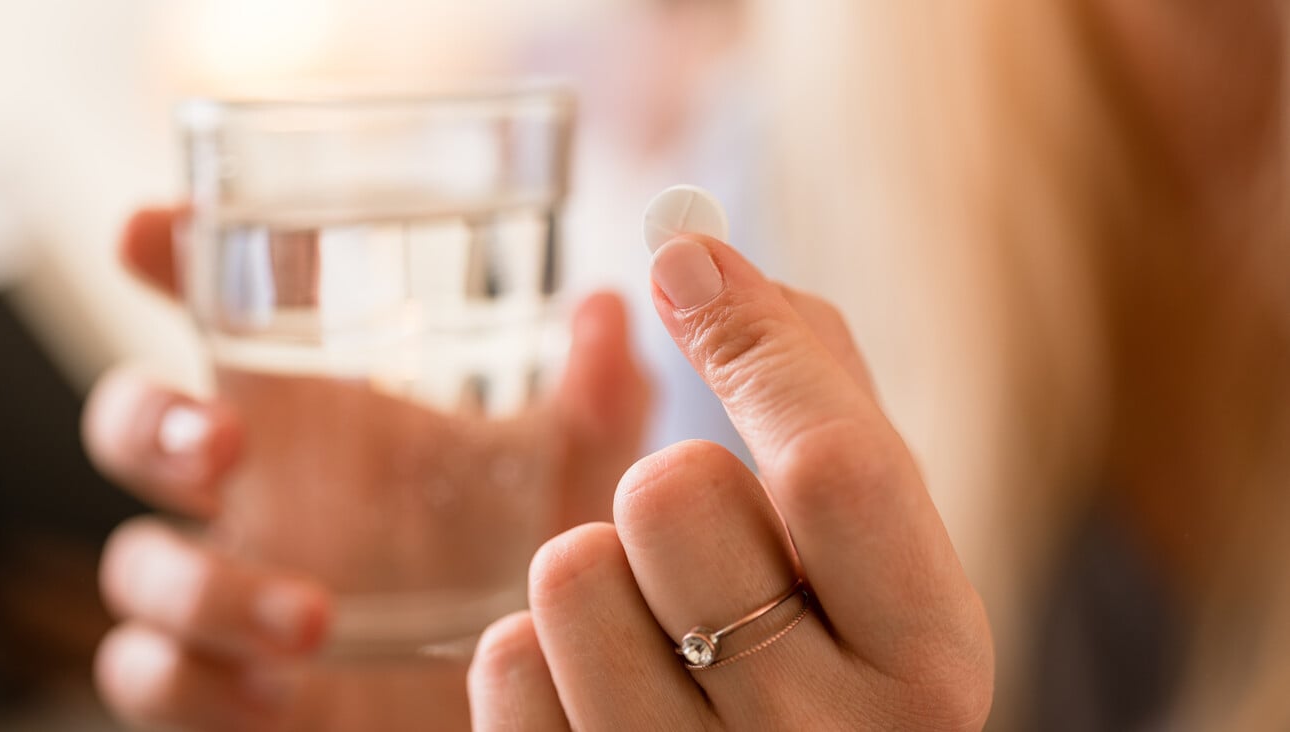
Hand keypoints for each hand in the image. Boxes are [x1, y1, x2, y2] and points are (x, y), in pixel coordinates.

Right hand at [84, 209, 649, 730]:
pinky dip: (191, 682)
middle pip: (135, 427)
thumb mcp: (574, 477)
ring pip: (137, 564)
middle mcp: (261, 492)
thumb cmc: (529, 561)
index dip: (165, 259)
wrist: (520, 689)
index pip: (222, 315)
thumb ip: (598, 400)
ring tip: (312, 617)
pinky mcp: (228, 683)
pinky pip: (152, 678)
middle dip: (149, 420)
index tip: (147, 229)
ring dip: (198, 584)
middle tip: (222, 442)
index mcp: (323, 417)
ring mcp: (234, 584)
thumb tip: (609, 305)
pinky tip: (275, 690)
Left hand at [468, 236, 993, 729]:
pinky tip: (602, 688)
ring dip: (599, 571)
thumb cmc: (834, 666)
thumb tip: (699, 259)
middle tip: (700, 544)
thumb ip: (819, 402)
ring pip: (571, 573)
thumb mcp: (875, 557)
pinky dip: (539, 651)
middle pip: (674, 496)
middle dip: (670, 485)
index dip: (754, 341)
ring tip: (656, 629)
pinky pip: (508, 661)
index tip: (687, 258)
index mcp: (925, 661)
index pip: (836, 464)